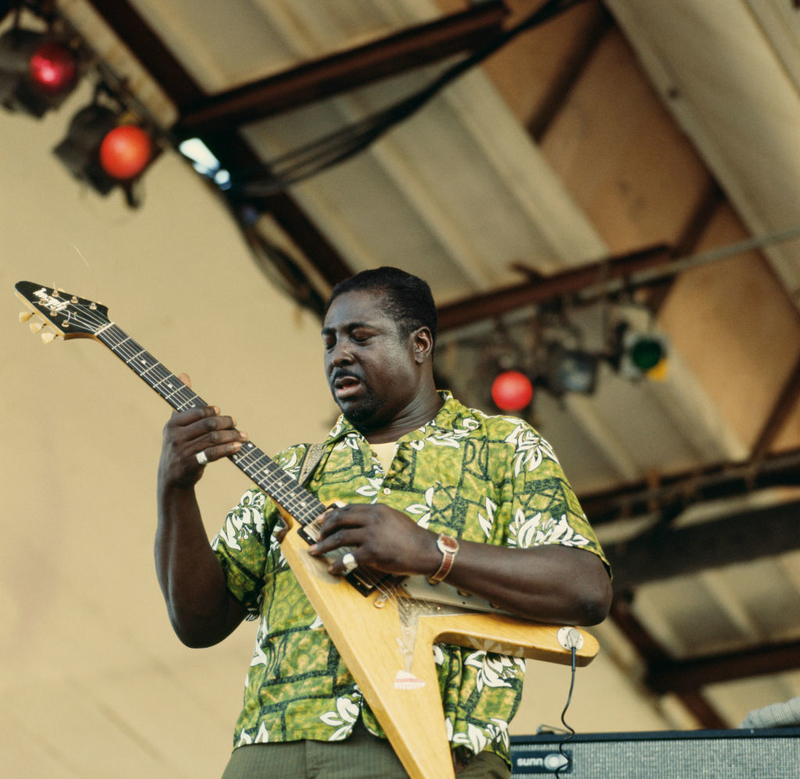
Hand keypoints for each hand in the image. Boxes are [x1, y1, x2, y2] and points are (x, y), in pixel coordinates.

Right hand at [158, 373, 247, 488]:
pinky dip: (228, 449)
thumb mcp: (176, 425)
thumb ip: (183, 402)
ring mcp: (183, 451)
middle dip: (226, 423)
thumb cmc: (179, 446)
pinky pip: (214, 453)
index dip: (212, 412)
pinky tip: (239, 447)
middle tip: (236, 424)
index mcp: (172, 424)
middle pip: (208, 424)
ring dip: (232, 436)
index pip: (198, 412)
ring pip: (214, 439)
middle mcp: (175, 437)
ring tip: (243, 436)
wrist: (172, 478)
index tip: (222, 413)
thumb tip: (184, 374)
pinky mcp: (191, 464)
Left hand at [308, 503, 439, 576]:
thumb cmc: (411, 536)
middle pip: (340, 520)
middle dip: (324, 528)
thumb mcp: (393, 517)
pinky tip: (332, 569)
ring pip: (340, 538)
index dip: (331, 514)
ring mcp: (371, 536)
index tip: (321, 520)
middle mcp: (372, 519)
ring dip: (324, 545)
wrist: (425, 550)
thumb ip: (375, 516)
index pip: (347, 509)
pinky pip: (348, 558)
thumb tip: (358, 518)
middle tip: (317, 535)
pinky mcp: (372, 553)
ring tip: (315, 551)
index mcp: (376, 509)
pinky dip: (337, 564)